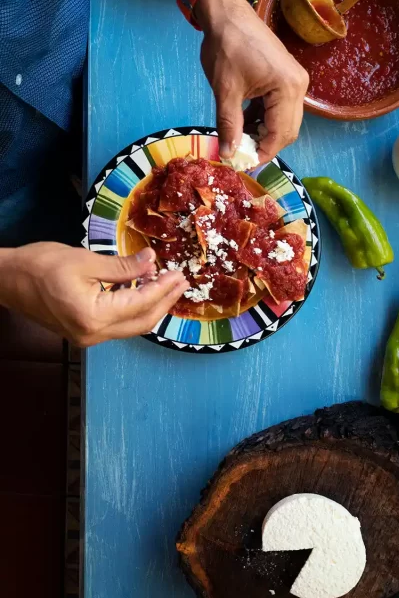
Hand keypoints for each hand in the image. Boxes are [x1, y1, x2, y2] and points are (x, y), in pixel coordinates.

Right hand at [0, 244, 187, 345]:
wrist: (7, 280)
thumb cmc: (40, 265)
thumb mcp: (85, 260)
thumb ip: (122, 266)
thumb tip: (152, 261)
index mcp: (93, 316)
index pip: (140, 305)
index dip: (163, 289)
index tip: (180, 274)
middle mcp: (93, 334)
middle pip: (141, 322)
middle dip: (164, 302)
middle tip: (182, 281)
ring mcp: (88, 337)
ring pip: (131, 326)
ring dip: (151, 305)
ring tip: (167, 283)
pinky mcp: (84, 332)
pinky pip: (118, 323)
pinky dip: (134, 308)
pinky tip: (143, 289)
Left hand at [197, 0, 308, 162]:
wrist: (228, 14)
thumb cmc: (226, 47)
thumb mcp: (225, 91)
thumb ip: (229, 125)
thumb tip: (229, 155)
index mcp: (288, 88)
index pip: (280, 134)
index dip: (262, 153)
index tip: (241, 163)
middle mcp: (299, 86)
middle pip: (288, 130)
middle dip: (265, 145)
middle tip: (240, 154)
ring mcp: (295, 81)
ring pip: (285, 121)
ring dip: (265, 133)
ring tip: (240, 139)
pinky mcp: (287, 78)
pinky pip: (281, 108)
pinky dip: (265, 119)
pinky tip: (246, 123)